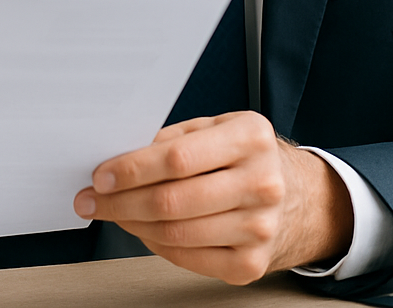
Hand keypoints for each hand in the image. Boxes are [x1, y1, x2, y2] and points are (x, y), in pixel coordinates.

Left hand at [73, 111, 352, 283]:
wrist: (300, 197)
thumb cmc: (246, 156)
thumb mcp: (217, 128)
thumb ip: (173, 138)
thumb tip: (119, 157)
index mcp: (251, 138)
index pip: (178, 158)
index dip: (132, 169)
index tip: (102, 174)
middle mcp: (261, 183)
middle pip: (172, 201)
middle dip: (120, 202)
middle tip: (92, 199)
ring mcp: (259, 227)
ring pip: (176, 234)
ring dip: (132, 224)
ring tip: (111, 212)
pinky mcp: (251, 263)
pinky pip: (189, 259)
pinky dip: (156, 245)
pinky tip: (142, 229)